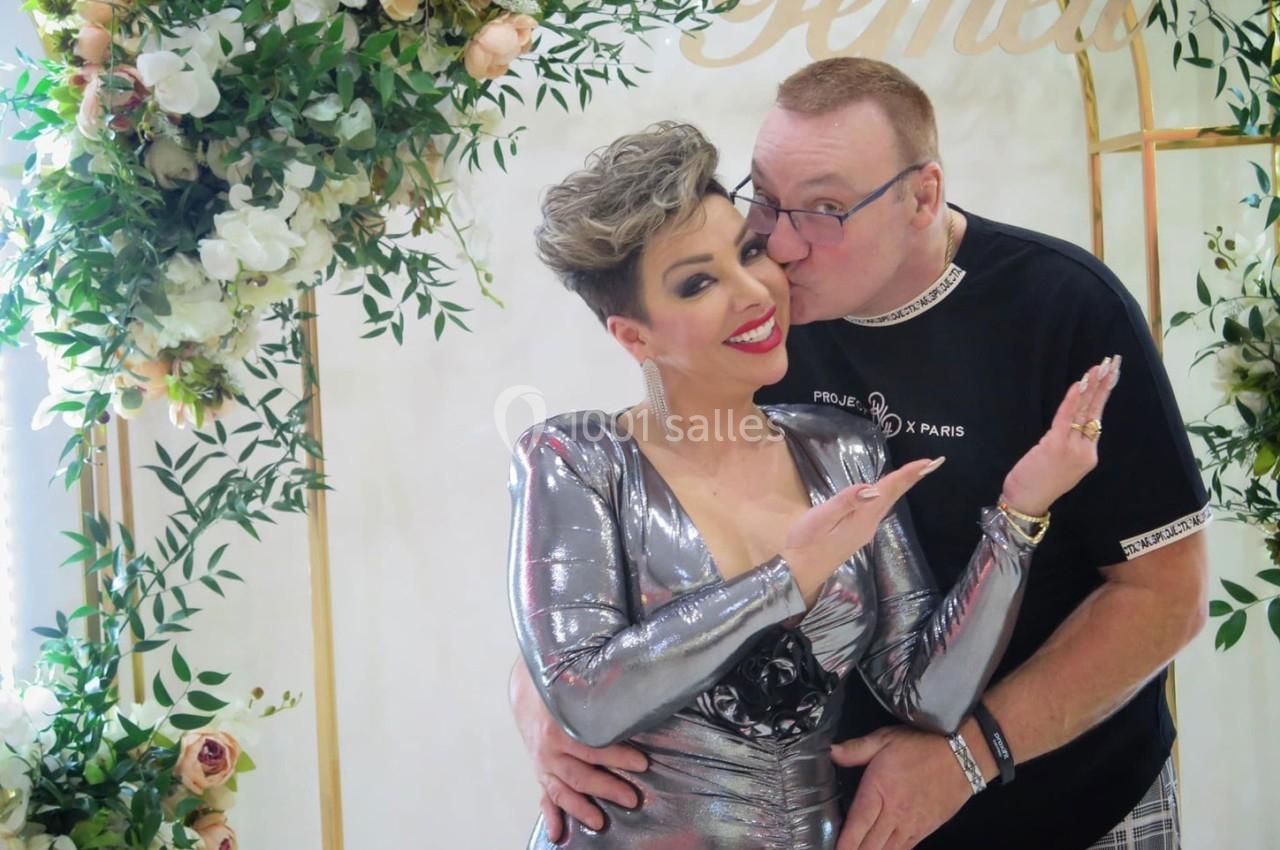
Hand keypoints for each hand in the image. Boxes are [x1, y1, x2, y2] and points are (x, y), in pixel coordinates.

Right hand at [509, 661, 647, 841]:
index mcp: (558, 727)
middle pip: (580, 774)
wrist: (527, 689)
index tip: (642, 763)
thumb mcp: (577, 681)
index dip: (618, 756)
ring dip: (581, 808)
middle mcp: (548, 749)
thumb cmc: (557, 686)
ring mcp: (542, 763)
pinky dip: (551, 815)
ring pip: (562, 791)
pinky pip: (545, 796)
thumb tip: (632, 682)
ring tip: (600, 822)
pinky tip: (557, 833)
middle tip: (632, 799)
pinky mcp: (541, 770)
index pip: (592, 747)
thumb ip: (601, 688)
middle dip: (607, 788)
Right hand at [783, 457, 940, 601]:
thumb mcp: (822, 518)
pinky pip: (878, 508)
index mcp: (863, 518)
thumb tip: (871, 487)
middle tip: (931, 464)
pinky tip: (886, 492)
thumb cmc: (807, 542)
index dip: (908, 475)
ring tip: (914, 473)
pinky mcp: (856, 533)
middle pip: (893, 496)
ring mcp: (863, 531)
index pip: (889, 490)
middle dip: (911, 478)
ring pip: (887, 503)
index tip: (928, 462)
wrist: (799, 572)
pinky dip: (888, 495)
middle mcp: (869, 524)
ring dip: (902, 486)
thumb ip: (846, 502)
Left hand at [832, 725, 973, 849]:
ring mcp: (911, 825)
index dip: (845, 842)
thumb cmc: (921, 746)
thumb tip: (831, 752)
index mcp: (879, 790)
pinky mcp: (925, 829)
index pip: (858, 823)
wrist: (962, 757)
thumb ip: (856, 748)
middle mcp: (894, 813)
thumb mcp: (885, 738)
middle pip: (870, 843)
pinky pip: (905, 849)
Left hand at [1001, 355, 1120, 515]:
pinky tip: (1080, 383)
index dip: (1102, 396)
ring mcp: (1073, 449)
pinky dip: (1073, 399)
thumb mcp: (1058, 463)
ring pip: (1085, 412)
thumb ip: (1067, 443)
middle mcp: (1086, 451)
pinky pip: (1067, 417)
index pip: (1096, 419)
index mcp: (1088, 455)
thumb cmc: (1037, 483)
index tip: (1109, 376)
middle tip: (1113, 363)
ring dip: (1092, 386)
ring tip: (1100, 367)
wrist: (1026, 502)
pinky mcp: (1056, 446)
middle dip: (1104, 385)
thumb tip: (1067, 422)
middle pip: (1096, 411)